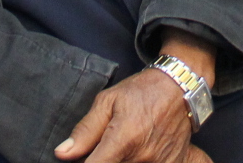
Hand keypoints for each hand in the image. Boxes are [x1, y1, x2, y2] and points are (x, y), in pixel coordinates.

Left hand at [54, 67, 206, 162]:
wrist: (180, 87)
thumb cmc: (141, 91)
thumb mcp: (108, 101)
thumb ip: (85, 130)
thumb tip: (62, 154)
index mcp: (124, 139)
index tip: (82, 157)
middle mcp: (143, 157)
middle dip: (102, 160)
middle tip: (105, 146)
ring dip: (120, 160)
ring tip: (124, 145)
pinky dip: (137, 161)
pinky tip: (138, 151)